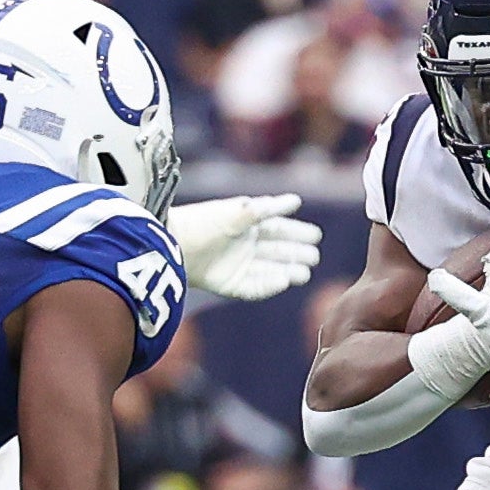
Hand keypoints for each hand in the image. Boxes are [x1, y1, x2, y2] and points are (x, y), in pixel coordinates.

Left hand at [171, 194, 320, 299]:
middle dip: (297, 254)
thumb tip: (296, 201)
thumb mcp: (237, 213)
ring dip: (288, 271)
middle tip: (314, 256)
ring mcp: (239, 267)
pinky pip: (255, 288)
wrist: (173, 245)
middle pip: (278, 251)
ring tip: (304, 273)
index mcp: (247, 225)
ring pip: (270, 270)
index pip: (279, 229)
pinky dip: (269, 286)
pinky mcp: (230, 285)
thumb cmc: (204, 223)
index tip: (316, 236)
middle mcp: (246, 246)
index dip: (298, 232)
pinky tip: (283, 282)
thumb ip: (266, 209)